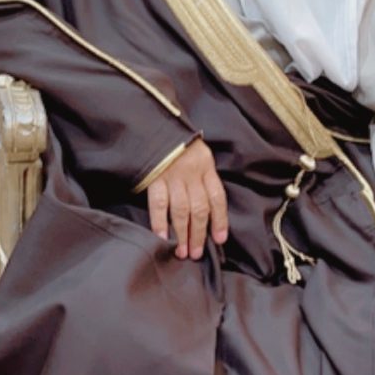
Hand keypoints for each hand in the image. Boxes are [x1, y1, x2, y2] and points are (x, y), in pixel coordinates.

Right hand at [146, 138, 227, 260]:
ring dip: (182, 234)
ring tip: (182, 252)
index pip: (217, 197)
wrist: (155, 122)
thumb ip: (203, 174)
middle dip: (199, 234)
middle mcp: (192, 173)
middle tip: (197, 253)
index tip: (219, 239)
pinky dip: (160, 222)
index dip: (220, 220)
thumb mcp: (199, 152)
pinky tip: (162, 237)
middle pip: (199, 209)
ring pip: (181, 210)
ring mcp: (172, 176)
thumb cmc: (178, 140)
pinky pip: (158, 203)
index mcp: (206, 166)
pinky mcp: (153, 177)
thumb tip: (207, 205)